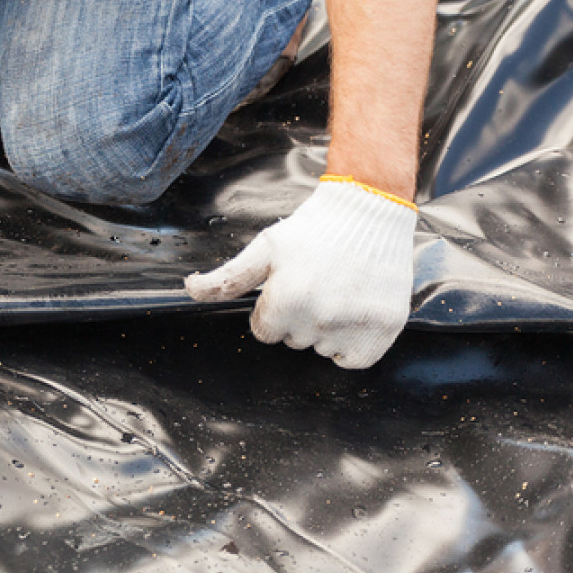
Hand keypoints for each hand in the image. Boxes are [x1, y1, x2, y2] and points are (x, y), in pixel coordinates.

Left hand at [184, 178, 416, 368]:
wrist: (369, 212)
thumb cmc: (312, 230)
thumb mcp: (263, 249)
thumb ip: (227, 278)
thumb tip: (189, 290)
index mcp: (286, 300)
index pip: (264, 332)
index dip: (272, 308)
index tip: (289, 284)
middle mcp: (320, 318)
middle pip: (294, 341)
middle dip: (298, 317)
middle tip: (316, 282)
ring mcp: (355, 326)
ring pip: (322, 350)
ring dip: (325, 330)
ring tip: (337, 291)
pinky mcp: (384, 330)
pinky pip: (354, 360)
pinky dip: (351, 345)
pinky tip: (352, 312)